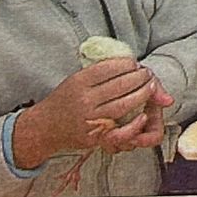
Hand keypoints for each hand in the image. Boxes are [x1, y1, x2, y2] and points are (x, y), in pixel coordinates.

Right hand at [11, 58, 162, 167]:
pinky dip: (135, 119)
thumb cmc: (63, 100)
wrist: (45, 127)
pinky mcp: (95, 134)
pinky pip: (120, 125)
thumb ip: (98, 73)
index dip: (128, 64)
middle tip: (148, 74)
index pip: (110, 68)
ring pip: (125, 104)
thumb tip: (128, 63)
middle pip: (121, 84)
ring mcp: (90, 118)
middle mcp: (85, 99)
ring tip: (151, 87)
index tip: (136, 63)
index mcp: (79, 81)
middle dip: (140, 77)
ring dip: (143, 94)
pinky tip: (143, 112)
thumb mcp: (75, 80)